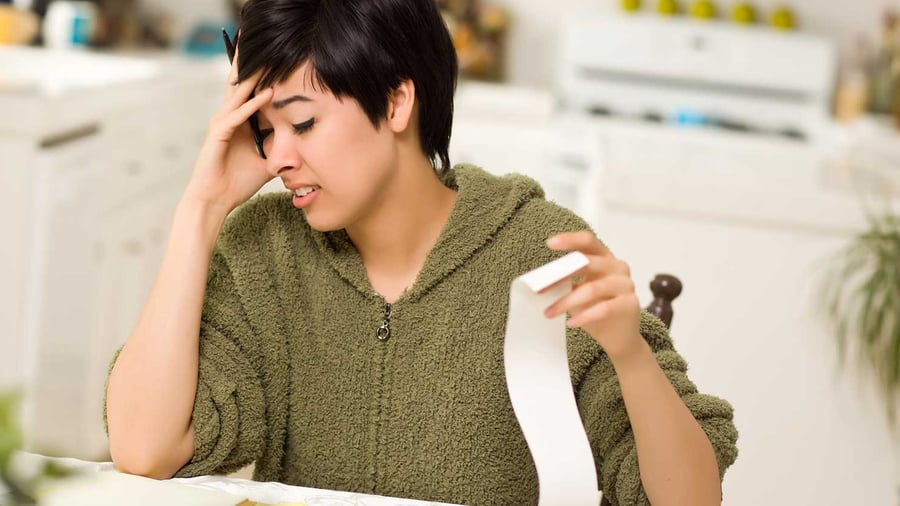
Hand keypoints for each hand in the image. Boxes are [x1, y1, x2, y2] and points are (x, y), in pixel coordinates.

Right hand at [183, 47, 274, 213]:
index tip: (281, 61)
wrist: (216, 201)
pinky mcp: (217, 135)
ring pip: (239, 95)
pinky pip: (236, 116)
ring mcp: (222, 125)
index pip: (253, 94)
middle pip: (242, 87)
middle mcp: (229, 119)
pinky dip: (251, 105)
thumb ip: (281, 147)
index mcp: (240, 123)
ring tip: (268, 60)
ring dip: (254, 79)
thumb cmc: (238, 182)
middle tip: (265, 47)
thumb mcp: (268, 161)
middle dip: (253, 67)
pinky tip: (266, 94)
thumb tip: (303, 142)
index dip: (265, 77)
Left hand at [543, 231, 644, 361]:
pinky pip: (603, 308)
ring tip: (549, 312)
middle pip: (588, 262)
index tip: (550, 243)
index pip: (588, 241)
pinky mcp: (629, 304)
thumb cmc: (597, 308)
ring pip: (592, 289)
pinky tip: (571, 323)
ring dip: (566, 302)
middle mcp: (617, 267)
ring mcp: (625, 285)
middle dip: (560, 275)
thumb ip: (566, 282)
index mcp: (604, 258)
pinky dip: (584, 316)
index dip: (570, 240)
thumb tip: (541, 282)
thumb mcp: (578, 291)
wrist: (619, 336)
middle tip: (539, 288)